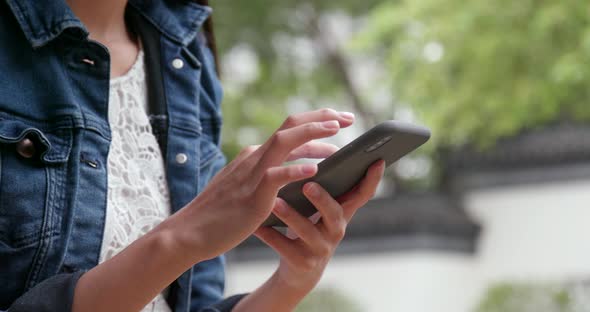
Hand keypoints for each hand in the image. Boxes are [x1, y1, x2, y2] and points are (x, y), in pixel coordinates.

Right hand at [164, 109, 354, 260]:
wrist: (190, 232)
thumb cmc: (220, 213)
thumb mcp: (246, 188)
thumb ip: (267, 176)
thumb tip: (294, 170)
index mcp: (255, 157)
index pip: (288, 130)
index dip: (314, 121)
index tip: (337, 120)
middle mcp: (254, 158)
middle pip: (289, 126)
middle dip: (320, 117)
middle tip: (347, 118)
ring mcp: (252, 174)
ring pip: (283, 142)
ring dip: (311, 133)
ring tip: (336, 131)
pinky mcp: (252, 195)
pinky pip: (276, 177)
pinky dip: (296, 170)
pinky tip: (315, 169)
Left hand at [253, 159, 385, 291]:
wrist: (298, 269)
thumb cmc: (309, 225)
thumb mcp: (321, 208)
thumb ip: (326, 185)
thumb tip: (324, 144)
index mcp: (342, 211)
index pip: (362, 194)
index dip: (372, 179)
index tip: (377, 160)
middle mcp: (335, 229)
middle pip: (335, 213)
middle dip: (323, 199)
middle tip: (308, 185)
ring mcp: (319, 248)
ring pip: (307, 231)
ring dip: (291, 216)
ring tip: (275, 203)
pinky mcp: (301, 262)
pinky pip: (283, 246)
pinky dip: (269, 234)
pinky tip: (257, 225)